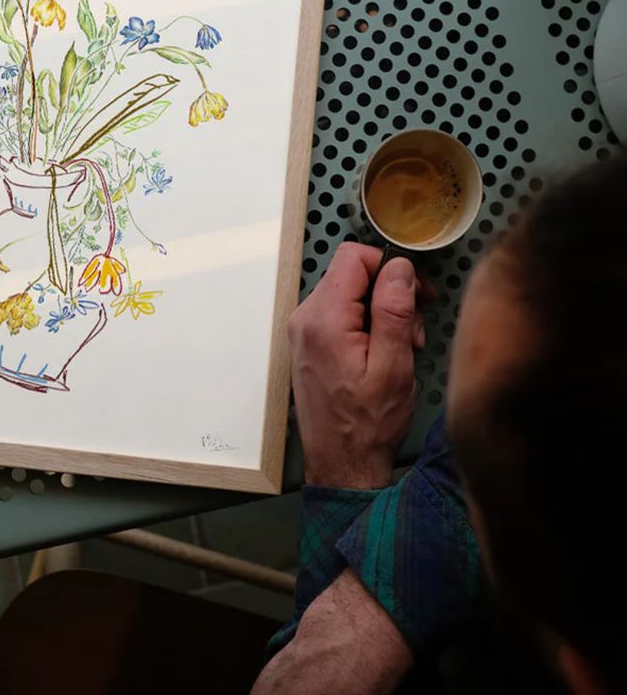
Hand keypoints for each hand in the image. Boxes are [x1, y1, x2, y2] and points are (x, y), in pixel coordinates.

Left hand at [289, 243, 424, 489]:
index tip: (417, 293)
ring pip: (350, 295)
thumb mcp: (393, 367)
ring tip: (402, 350)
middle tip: (414, 333)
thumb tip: (400, 267)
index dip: (391, 267)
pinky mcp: (310, 344)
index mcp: (324, 318)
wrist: (342, 467)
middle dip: (390, 295)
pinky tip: (385, 355)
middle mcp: (306, 318)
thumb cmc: (368, 425)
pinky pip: (342, 316)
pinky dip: (367, 326)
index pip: (354, 257)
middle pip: (353, 275)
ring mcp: (305, 331)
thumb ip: (394, 311)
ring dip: (382, 313)